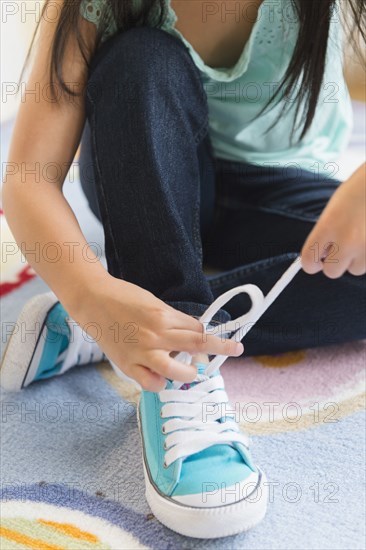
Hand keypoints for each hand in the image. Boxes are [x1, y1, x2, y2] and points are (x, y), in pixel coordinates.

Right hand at [70, 275, 242, 390]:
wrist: (92, 300)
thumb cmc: (123, 297)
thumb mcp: (152, 302)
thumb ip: (171, 319)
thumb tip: (190, 332)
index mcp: (163, 315)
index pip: (197, 329)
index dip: (211, 333)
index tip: (222, 338)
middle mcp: (156, 335)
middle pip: (198, 345)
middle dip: (221, 348)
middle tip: (235, 349)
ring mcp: (142, 352)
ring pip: (178, 372)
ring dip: (190, 374)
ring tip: (191, 372)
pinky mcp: (128, 365)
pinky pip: (151, 383)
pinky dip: (160, 383)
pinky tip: (161, 376)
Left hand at [301, 163, 365, 277]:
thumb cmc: (358, 191)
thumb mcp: (333, 210)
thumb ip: (324, 234)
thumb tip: (320, 257)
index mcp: (328, 226)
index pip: (309, 261)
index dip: (310, 263)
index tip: (315, 260)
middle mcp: (347, 240)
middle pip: (332, 272)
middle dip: (334, 263)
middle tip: (340, 248)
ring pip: (355, 269)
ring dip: (356, 259)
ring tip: (361, 238)